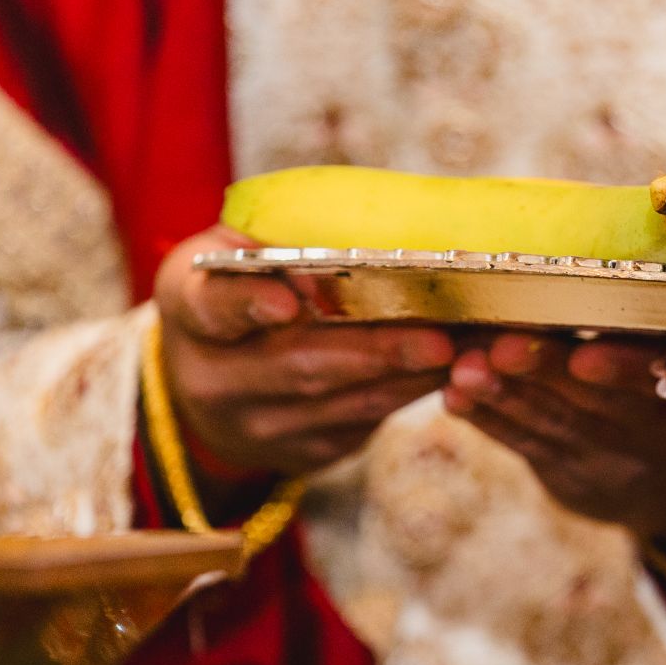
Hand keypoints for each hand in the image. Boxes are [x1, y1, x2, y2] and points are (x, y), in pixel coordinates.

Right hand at [155, 227, 457, 482]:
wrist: (217, 383)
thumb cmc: (242, 288)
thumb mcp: (237, 253)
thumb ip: (280, 237)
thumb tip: (375, 213)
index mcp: (193, 309)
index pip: (214, 307)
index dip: (249, 304)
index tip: (286, 303)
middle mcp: (216, 378)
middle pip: (301, 366)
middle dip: (377, 352)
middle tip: (439, 340)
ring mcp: (262, 425)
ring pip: (349, 403)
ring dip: (415, 375)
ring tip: (472, 350)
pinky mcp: (308, 452)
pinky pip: (371, 422)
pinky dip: (418, 391)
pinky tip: (461, 369)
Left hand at [444, 333, 665, 538]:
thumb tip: (618, 259)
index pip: (659, 383)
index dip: (624, 371)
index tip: (586, 357)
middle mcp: (655, 438)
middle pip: (595, 404)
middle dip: (544, 372)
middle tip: (500, 347)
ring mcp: (610, 464)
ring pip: (553, 424)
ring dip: (504, 394)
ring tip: (464, 367)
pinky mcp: (570, 480)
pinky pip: (527, 447)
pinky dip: (490, 420)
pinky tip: (456, 397)